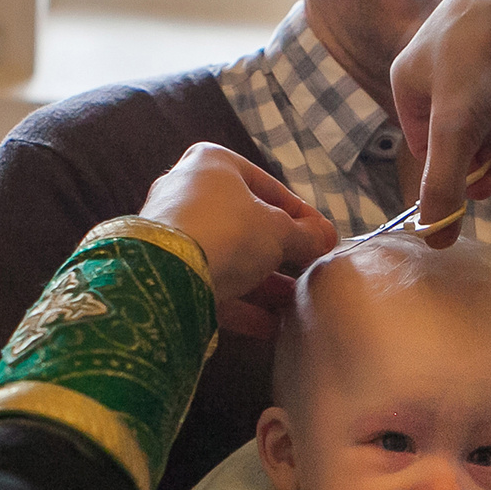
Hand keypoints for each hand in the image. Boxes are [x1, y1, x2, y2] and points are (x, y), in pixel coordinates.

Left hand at [140, 143, 336, 336]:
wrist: (167, 273)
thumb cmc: (230, 231)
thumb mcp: (279, 231)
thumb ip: (306, 235)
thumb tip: (326, 237)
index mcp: (213, 163)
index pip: (269, 187)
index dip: (302, 216)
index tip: (324, 239)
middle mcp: (187, 190)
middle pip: (247, 223)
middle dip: (281, 252)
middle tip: (310, 272)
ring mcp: (172, 231)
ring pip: (229, 256)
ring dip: (263, 282)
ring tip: (295, 304)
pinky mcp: (165, 269)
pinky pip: (210, 282)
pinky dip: (240, 303)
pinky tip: (269, 326)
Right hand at [391, 0, 490, 246]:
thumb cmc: (478, 58)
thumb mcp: (457, 132)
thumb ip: (444, 188)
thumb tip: (434, 242)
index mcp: (408, 79)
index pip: (423, 143)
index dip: (455, 172)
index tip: (487, 190)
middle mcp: (433, 56)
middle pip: (460, 123)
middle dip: (489, 148)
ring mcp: (470, 37)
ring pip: (489, 98)